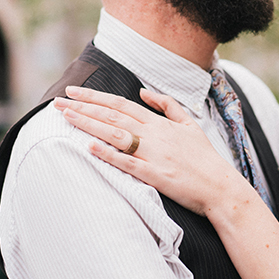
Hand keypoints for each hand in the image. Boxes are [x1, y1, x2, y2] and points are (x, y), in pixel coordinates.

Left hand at [53, 86, 249, 214]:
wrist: (221, 187)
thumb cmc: (204, 157)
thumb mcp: (189, 124)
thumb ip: (166, 105)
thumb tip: (143, 91)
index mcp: (158, 122)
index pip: (119, 104)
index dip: (94, 97)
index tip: (73, 91)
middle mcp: (153, 134)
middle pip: (111, 115)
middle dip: (82, 107)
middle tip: (57, 101)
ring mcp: (153, 154)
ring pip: (115, 134)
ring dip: (88, 124)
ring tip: (66, 116)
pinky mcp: (155, 175)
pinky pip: (128, 163)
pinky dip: (109, 154)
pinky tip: (90, 147)